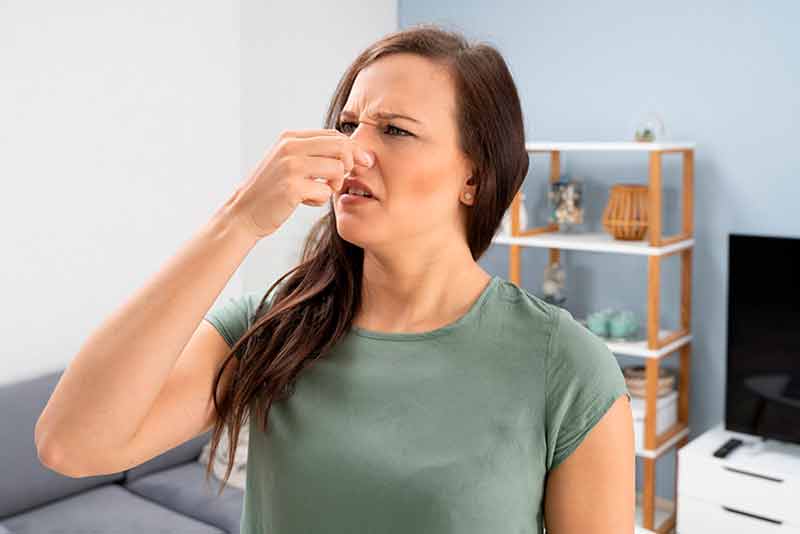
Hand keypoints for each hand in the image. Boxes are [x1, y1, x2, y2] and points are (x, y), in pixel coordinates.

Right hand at [229, 128, 373, 239]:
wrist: (244, 212)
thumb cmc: (272, 190)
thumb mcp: (289, 161)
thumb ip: (313, 153)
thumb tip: (353, 150)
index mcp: (291, 137)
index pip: (334, 135)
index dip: (353, 149)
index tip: (362, 163)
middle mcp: (290, 147)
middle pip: (341, 147)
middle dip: (350, 163)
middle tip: (340, 180)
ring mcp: (290, 166)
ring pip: (337, 169)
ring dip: (334, 184)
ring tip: (318, 191)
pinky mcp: (292, 187)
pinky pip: (326, 191)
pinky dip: (320, 200)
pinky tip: (304, 201)